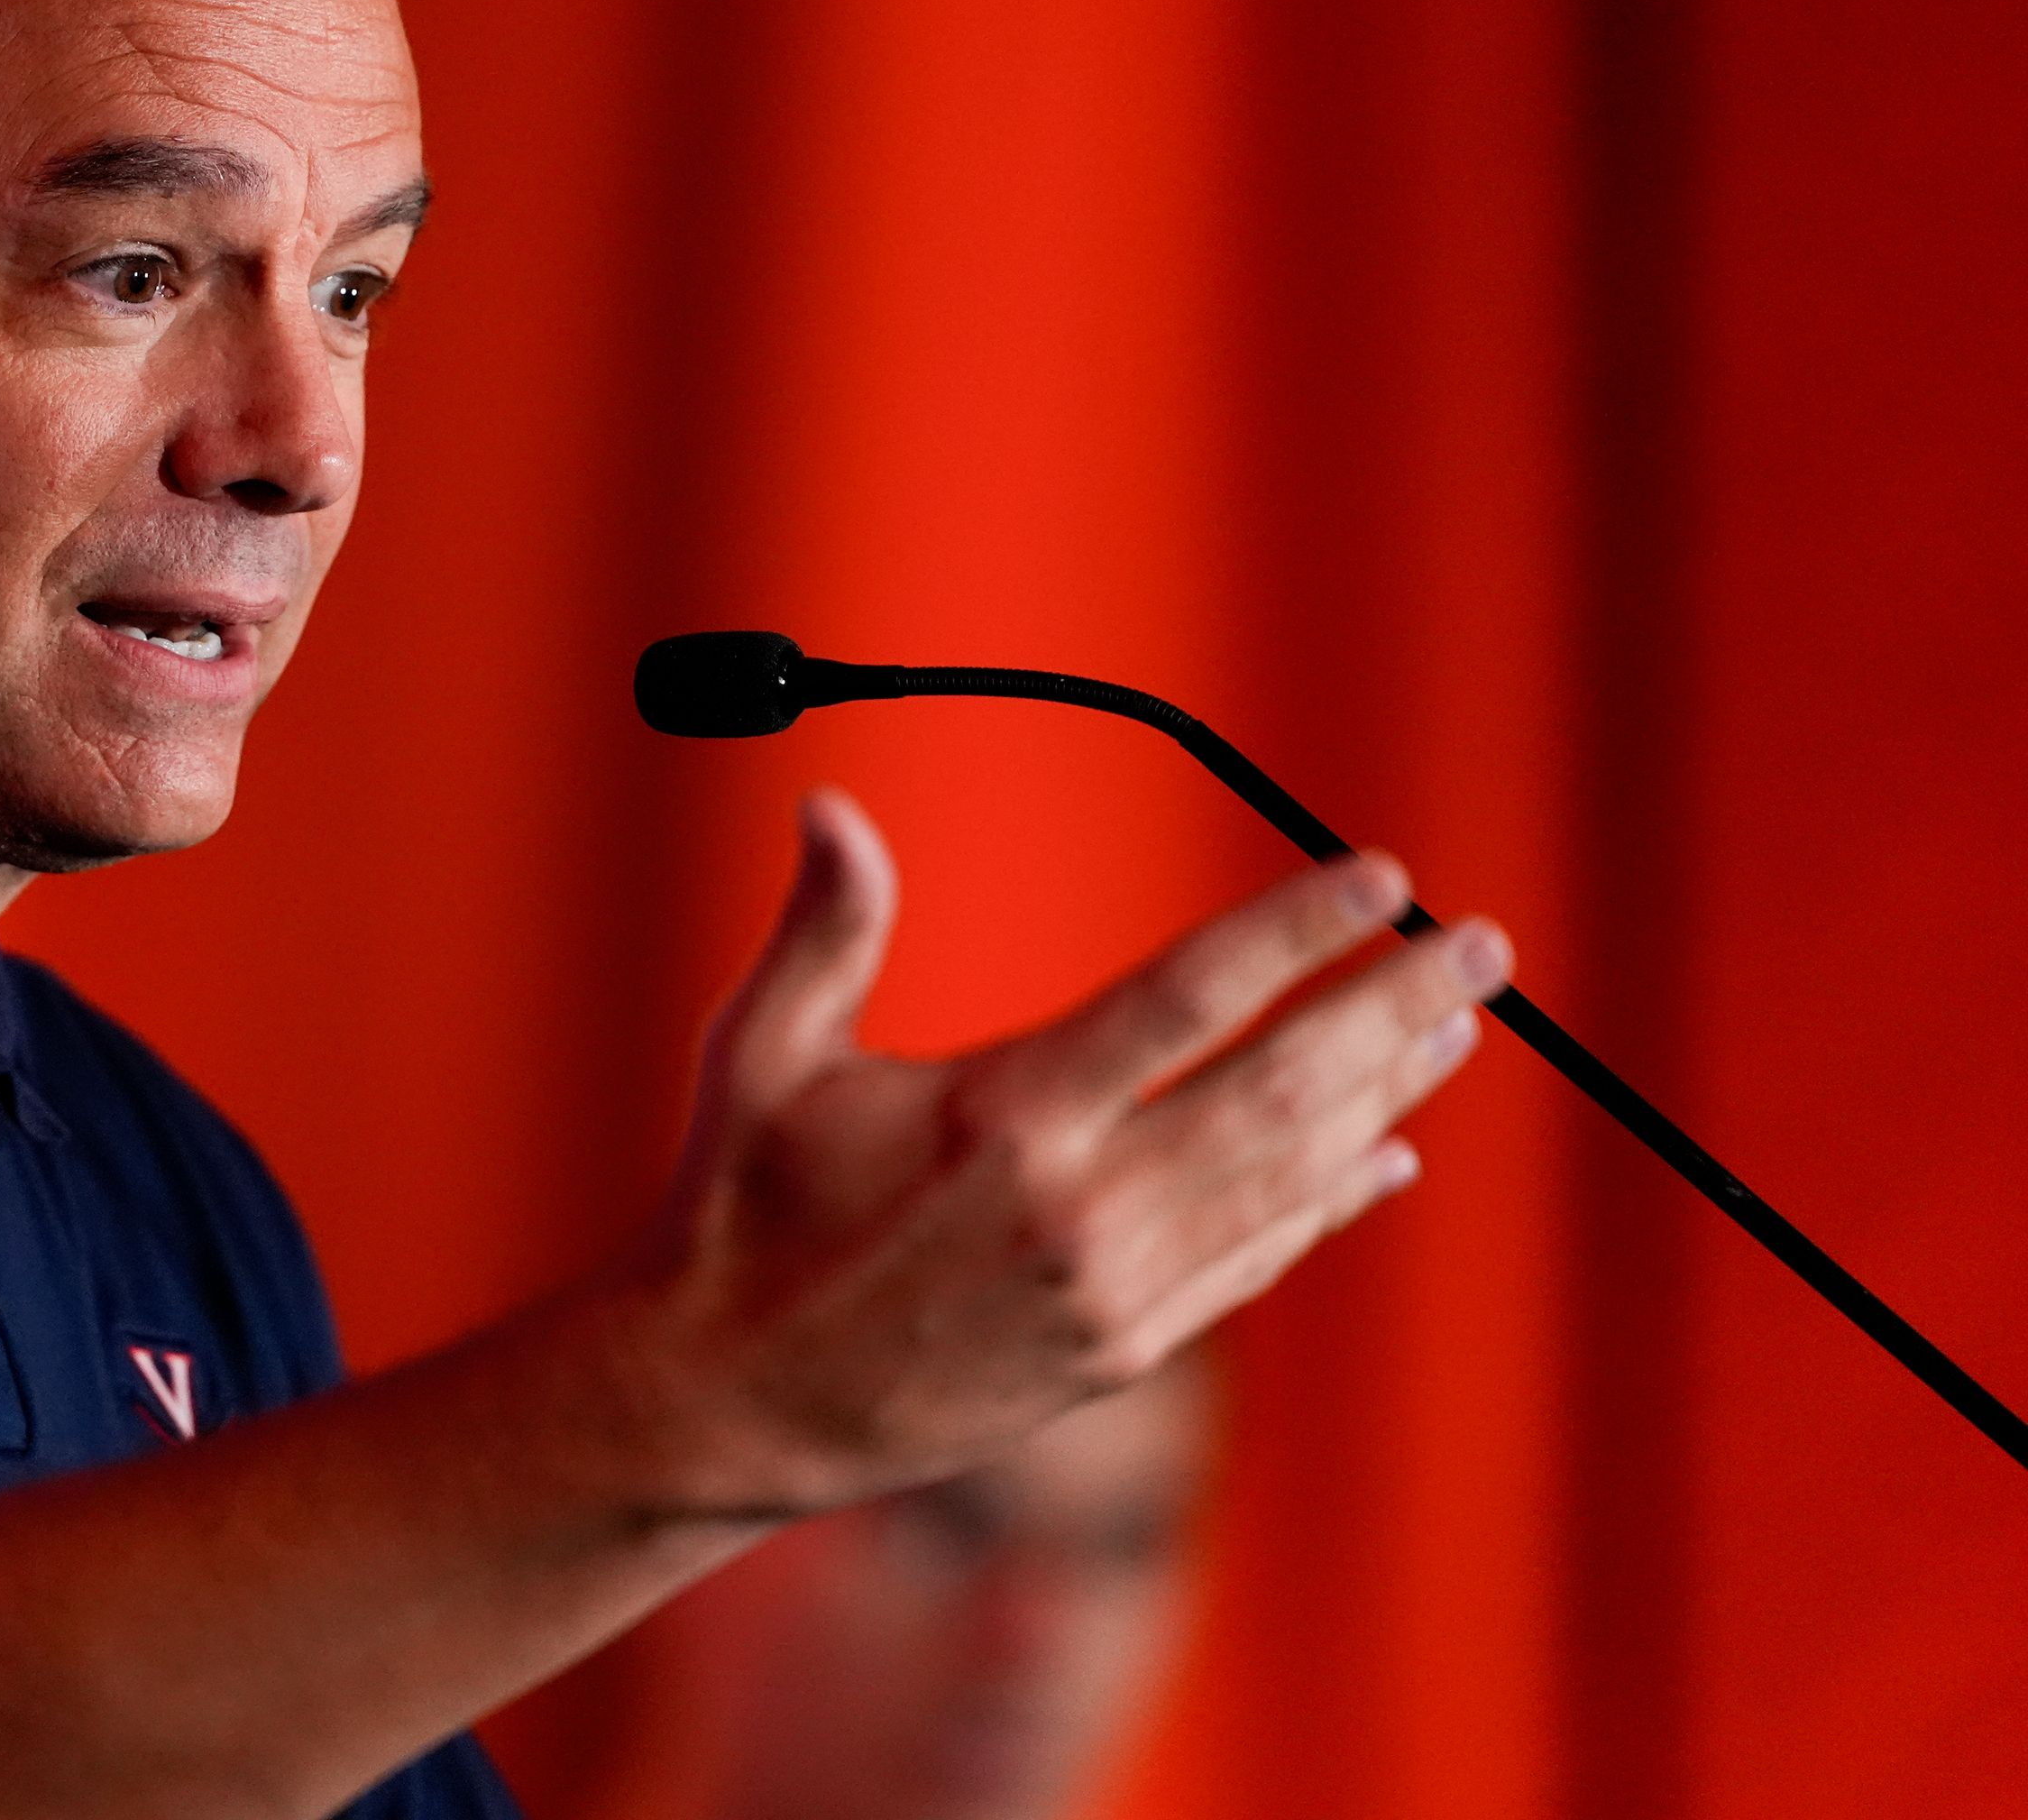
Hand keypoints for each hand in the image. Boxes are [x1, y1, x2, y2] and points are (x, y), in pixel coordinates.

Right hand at [627, 788, 1507, 1517]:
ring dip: (1385, 1094)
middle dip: (1394, 1008)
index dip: (1297, 932)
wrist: (729, 1405)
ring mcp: (1114, 1289)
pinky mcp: (1120, 1351)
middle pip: (1282, 1086)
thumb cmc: (740, 1211)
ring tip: (1454, 1029)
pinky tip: (1384, 1154)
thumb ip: (826, 928)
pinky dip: (1332, 1201)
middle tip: (1479, 948)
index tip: (1380, 881)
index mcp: (1003, 1115)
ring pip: (1290, 1175)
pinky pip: (1258, 1261)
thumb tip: (831, 805)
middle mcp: (1080, 1205)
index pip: (1190, 999)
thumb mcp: (763, 1055)